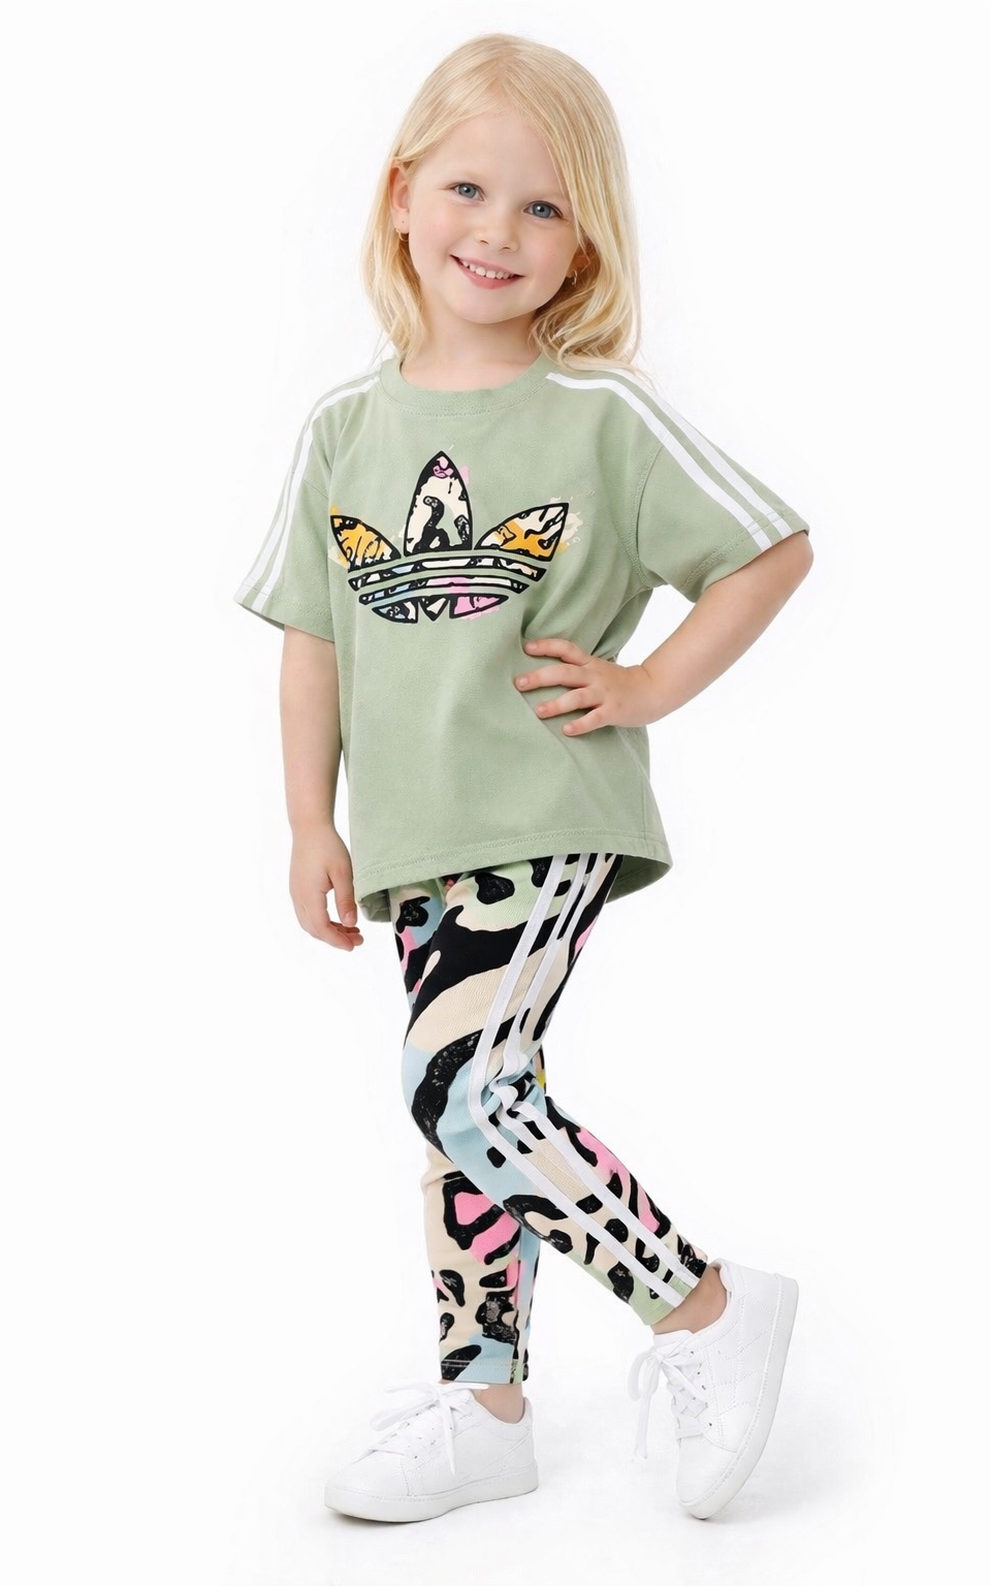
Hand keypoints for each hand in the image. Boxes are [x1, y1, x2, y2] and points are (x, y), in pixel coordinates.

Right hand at [288, 824, 364, 950]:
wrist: (309, 828)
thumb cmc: (327, 846)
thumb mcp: (343, 873)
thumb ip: (346, 900)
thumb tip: (350, 924)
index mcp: (309, 895)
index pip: (321, 928)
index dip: (337, 940)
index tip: (353, 946)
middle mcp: (298, 897)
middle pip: (314, 929)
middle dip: (335, 938)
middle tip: (358, 940)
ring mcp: (295, 893)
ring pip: (309, 923)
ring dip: (328, 931)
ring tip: (351, 930)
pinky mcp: (297, 888)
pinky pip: (307, 913)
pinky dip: (322, 921)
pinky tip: (337, 918)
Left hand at [514, 637, 658, 734]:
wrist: (653, 690)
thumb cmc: (619, 682)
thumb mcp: (598, 668)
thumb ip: (577, 668)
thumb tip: (544, 671)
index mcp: (590, 664)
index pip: (566, 649)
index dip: (547, 646)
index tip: (527, 648)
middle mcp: (595, 676)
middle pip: (565, 673)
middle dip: (541, 677)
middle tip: (519, 683)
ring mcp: (604, 694)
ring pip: (577, 697)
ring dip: (557, 704)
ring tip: (539, 711)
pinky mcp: (613, 712)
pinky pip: (594, 719)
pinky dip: (580, 725)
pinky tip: (566, 730)